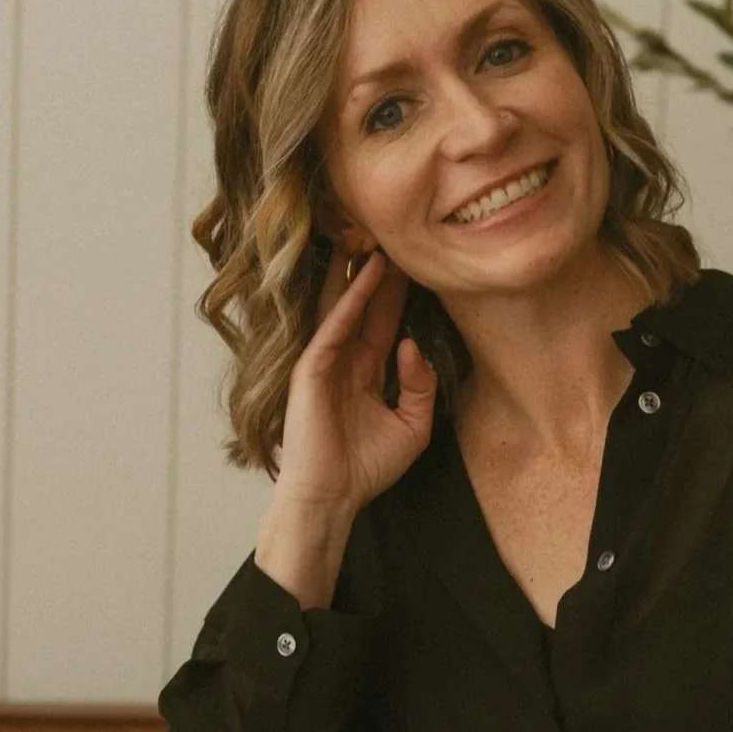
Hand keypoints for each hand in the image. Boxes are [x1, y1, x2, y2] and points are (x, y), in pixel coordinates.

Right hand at [267, 246, 437, 534]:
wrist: (332, 497)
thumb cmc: (366, 469)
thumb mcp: (412, 428)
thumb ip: (421, 387)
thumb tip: (412, 345)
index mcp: (366, 373)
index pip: (384, 322)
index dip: (398, 294)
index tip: (417, 263)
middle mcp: (344, 361)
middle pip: (364, 306)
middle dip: (378, 272)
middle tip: (395, 233)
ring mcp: (325, 362)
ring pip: (343, 306)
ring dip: (357, 271)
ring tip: (374, 235)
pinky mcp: (311, 369)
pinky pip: (334, 327)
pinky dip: (350, 300)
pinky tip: (366, 275)